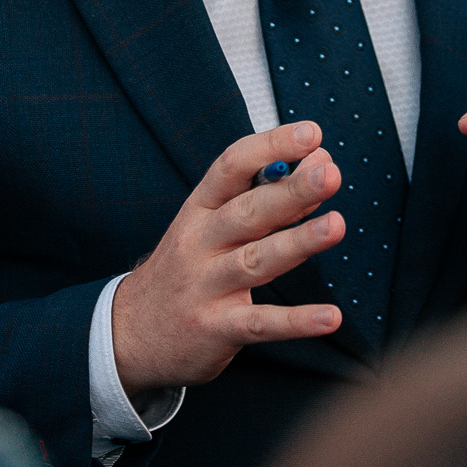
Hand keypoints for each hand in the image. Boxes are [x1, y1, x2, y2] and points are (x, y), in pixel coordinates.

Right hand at [112, 121, 344, 397]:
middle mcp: (199, 243)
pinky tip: (331, 317)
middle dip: (290, 192)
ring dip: (298, 243)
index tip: (310, 133)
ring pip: (256, 262)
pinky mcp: (216, 329)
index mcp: (199, 209)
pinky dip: (297, 321)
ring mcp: (205, 287)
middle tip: (329, 174)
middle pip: (247, 212)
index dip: (271, 147)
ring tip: (336, 226)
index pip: (232, 167)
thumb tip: (321, 164)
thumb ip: (267, 196)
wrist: (130, 333)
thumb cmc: (187, 267)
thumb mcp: (212, 225)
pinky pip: (261, 324)